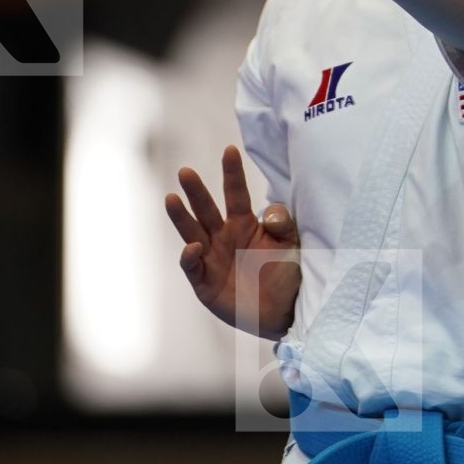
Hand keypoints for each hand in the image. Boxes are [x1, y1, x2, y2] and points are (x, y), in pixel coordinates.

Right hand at [165, 144, 300, 339]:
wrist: (284, 313)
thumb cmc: (286, 274)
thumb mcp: (292, 244)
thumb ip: (282, 223)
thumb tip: (267, 212)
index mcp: (244, 223)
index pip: (236, 194)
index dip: (232, 173)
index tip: (230, 150)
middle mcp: (223, 237)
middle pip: (206, 210)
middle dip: (196, 191)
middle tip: (186, 171)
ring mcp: (212, 258)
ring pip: (192, 232)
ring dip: (181, 217)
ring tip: (171, 198)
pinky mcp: (204, 283)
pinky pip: (192, 266)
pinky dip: (189, 256)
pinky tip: (193, 246)